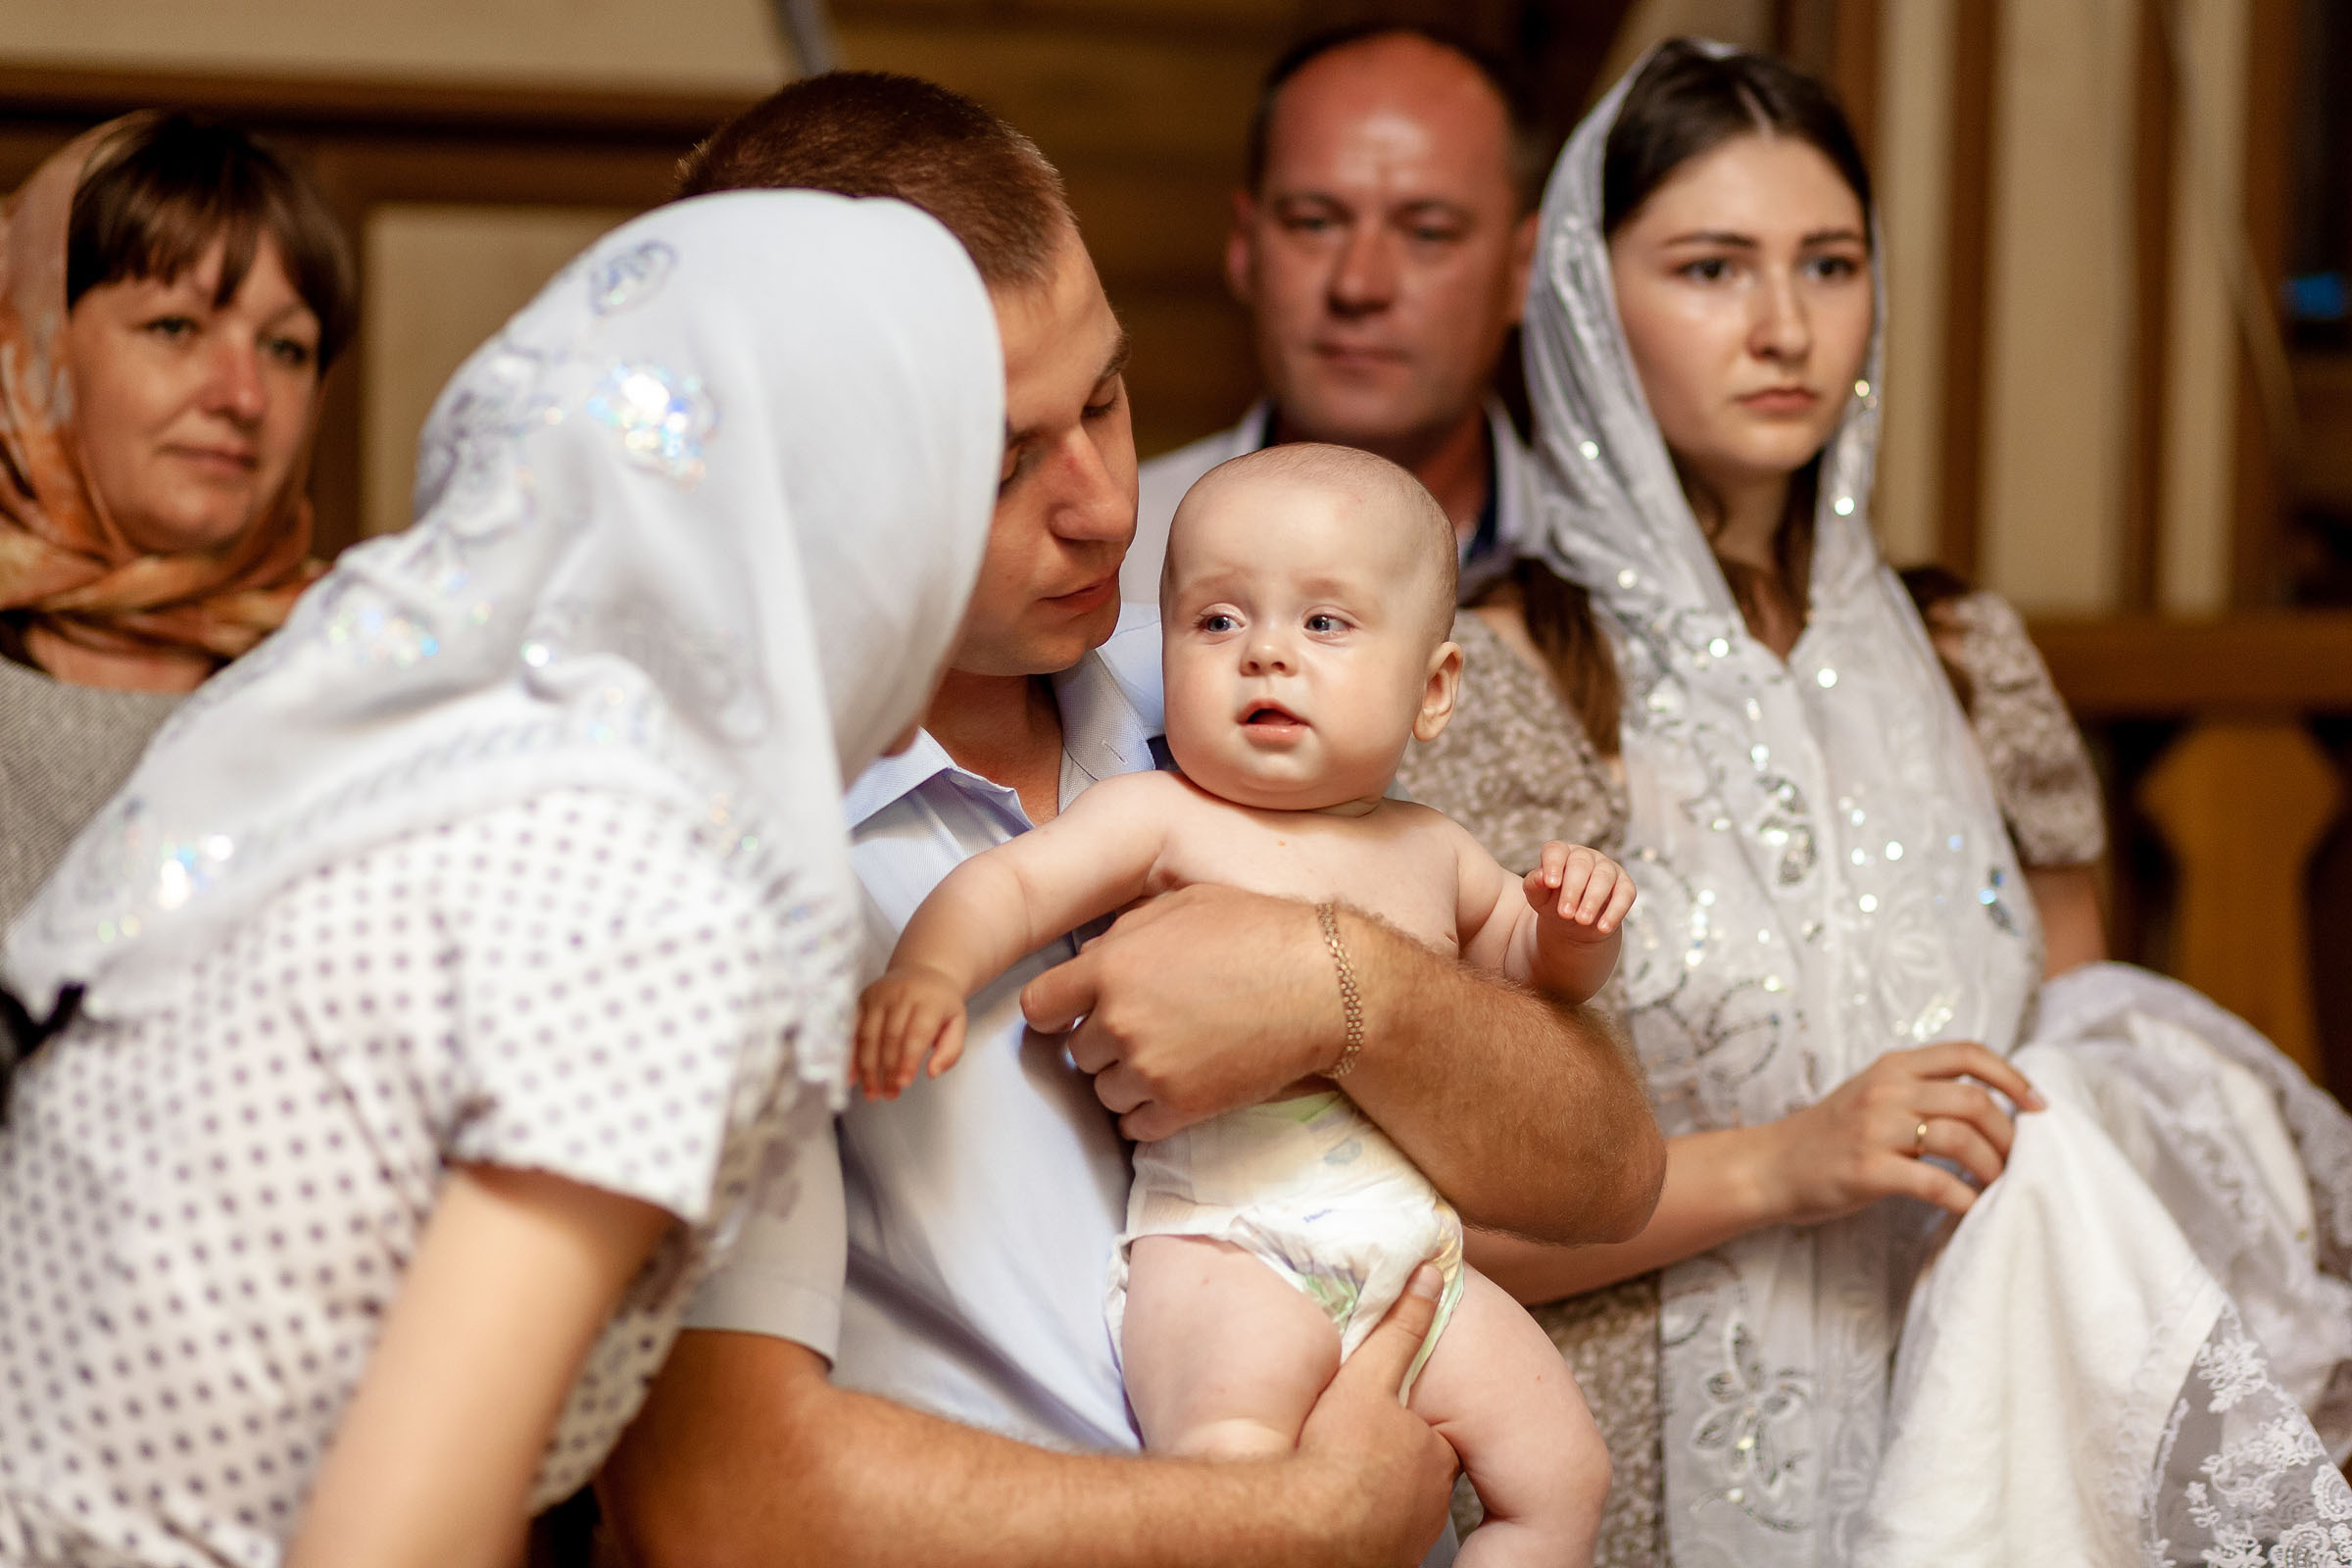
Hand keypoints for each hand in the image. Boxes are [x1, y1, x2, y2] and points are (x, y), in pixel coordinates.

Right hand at [853, 967, 968, 1099]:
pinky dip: (851, 1055)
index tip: (903, 1084)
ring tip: (872, 1092)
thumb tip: (932, 1072)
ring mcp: (879, 995)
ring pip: (868, 1035)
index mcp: (929, 1000)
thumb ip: (951, 1050)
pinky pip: (853, 1030)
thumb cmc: (940, 1003)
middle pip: (889, 1037)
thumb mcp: (957, 1023)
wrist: (922, 971)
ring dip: (867, 1068)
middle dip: (887, 1070)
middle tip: (889, 1094)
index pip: (916, 1034)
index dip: (907, 1061)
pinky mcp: (863, 999)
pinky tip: (852, 1076)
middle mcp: (901, 995)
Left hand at [1020, 885, 1331, 1141]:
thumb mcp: (1181, 906)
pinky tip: (1176, 1088)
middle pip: (1077, 1051)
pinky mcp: (1181, 1108)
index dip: (1055, 1011)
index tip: (1072, 1013)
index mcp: (1111, 968)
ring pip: (1103, 1092)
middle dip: (1104, 1041)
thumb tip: (1091, 958)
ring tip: (1170, 1055)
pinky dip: (1149, 1113)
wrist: (1323, 986)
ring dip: (1127, 1079)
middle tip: (1148, 1025)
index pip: (1039, 1007)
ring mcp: (1149, 1070)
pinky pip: (1135, 1127)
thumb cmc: (1258, 932)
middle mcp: (1120, 1023)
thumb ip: (1123, 934)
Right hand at [1293, 1266, 1458, 1565]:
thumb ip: (1400, 1328)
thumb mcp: (1366, 1377)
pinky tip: (1329, 1514)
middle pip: (1413, 1474)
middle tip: (1348, 1455)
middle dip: (1391, 1463)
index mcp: (1432, 1456)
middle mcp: (1431, 1502)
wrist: (1306, 1527)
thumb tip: (1431, 1274)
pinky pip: (1376, 1540)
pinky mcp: (1384, 1563)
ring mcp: (1408, 1537)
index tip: (1368, 1428)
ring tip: (1334, 1483)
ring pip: (1397, 1508)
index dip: (1398, 1428)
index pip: (1426, 1438)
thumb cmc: (1336, 1452)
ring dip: (1374, 1496)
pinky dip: (1361, 1530)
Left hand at [1523, 842, 1634, 939]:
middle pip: (1581, 865)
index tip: (1551, 884)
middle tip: (1565, 913)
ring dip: (1593, 900)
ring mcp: (1607, 869)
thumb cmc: (1552, 902)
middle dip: (1572, 890)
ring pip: (1604, 877)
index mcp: (1560, 854)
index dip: (1553, 865)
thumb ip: (1534, 884)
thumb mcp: (1537, 896)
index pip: (1556, 851)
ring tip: (1582, 921)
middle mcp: (1585, 857)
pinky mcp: (1624, 886)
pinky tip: (1603, 927)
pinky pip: (1624, 894)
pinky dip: (1615, 911)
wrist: (1573, 924)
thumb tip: (1542, 877)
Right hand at [1751, 1042, 2046, 1224]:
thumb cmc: (1830, 1137)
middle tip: (2017, 1162)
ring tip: (1998, 1187)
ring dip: (1993, 1168)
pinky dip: (1966, 1199)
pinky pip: (1937, 1183)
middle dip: (2009, 1135)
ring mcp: (1875, 1129)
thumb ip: (1920, 1090)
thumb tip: (1992, 1105)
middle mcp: (1886, 1090)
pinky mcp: (1868, 1170)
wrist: (1771, 1166)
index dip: (2013, 1077)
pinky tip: (1972, 1209)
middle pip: (1974, 1101)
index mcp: (1892, 1066)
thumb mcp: (1873, 1094)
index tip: (2039, 1106)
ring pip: (1961, 1139)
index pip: (1968, 1054)